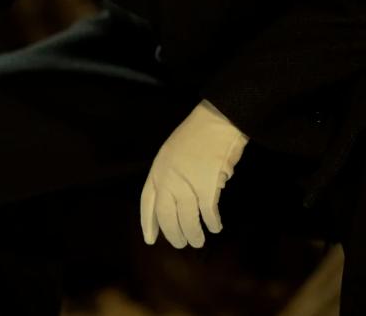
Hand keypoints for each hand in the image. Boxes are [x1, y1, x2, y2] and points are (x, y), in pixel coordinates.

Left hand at [140, 99, 248, 248]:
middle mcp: (168, 179)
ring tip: (198, 241)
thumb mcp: (173, 151)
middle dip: (173, 234)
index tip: (150, 239)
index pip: (148, 202)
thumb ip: (171, 175)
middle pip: (167, 216)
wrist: (217, 120)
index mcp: (157, 169)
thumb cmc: (198, 133)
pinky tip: (215, 226)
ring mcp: (186, 184)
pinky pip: (208, 213)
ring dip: (193, 233)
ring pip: (187, 219)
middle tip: (181, 244)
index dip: (148, 223)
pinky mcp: (206, 187)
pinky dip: (212, 222)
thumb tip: (179, 201)